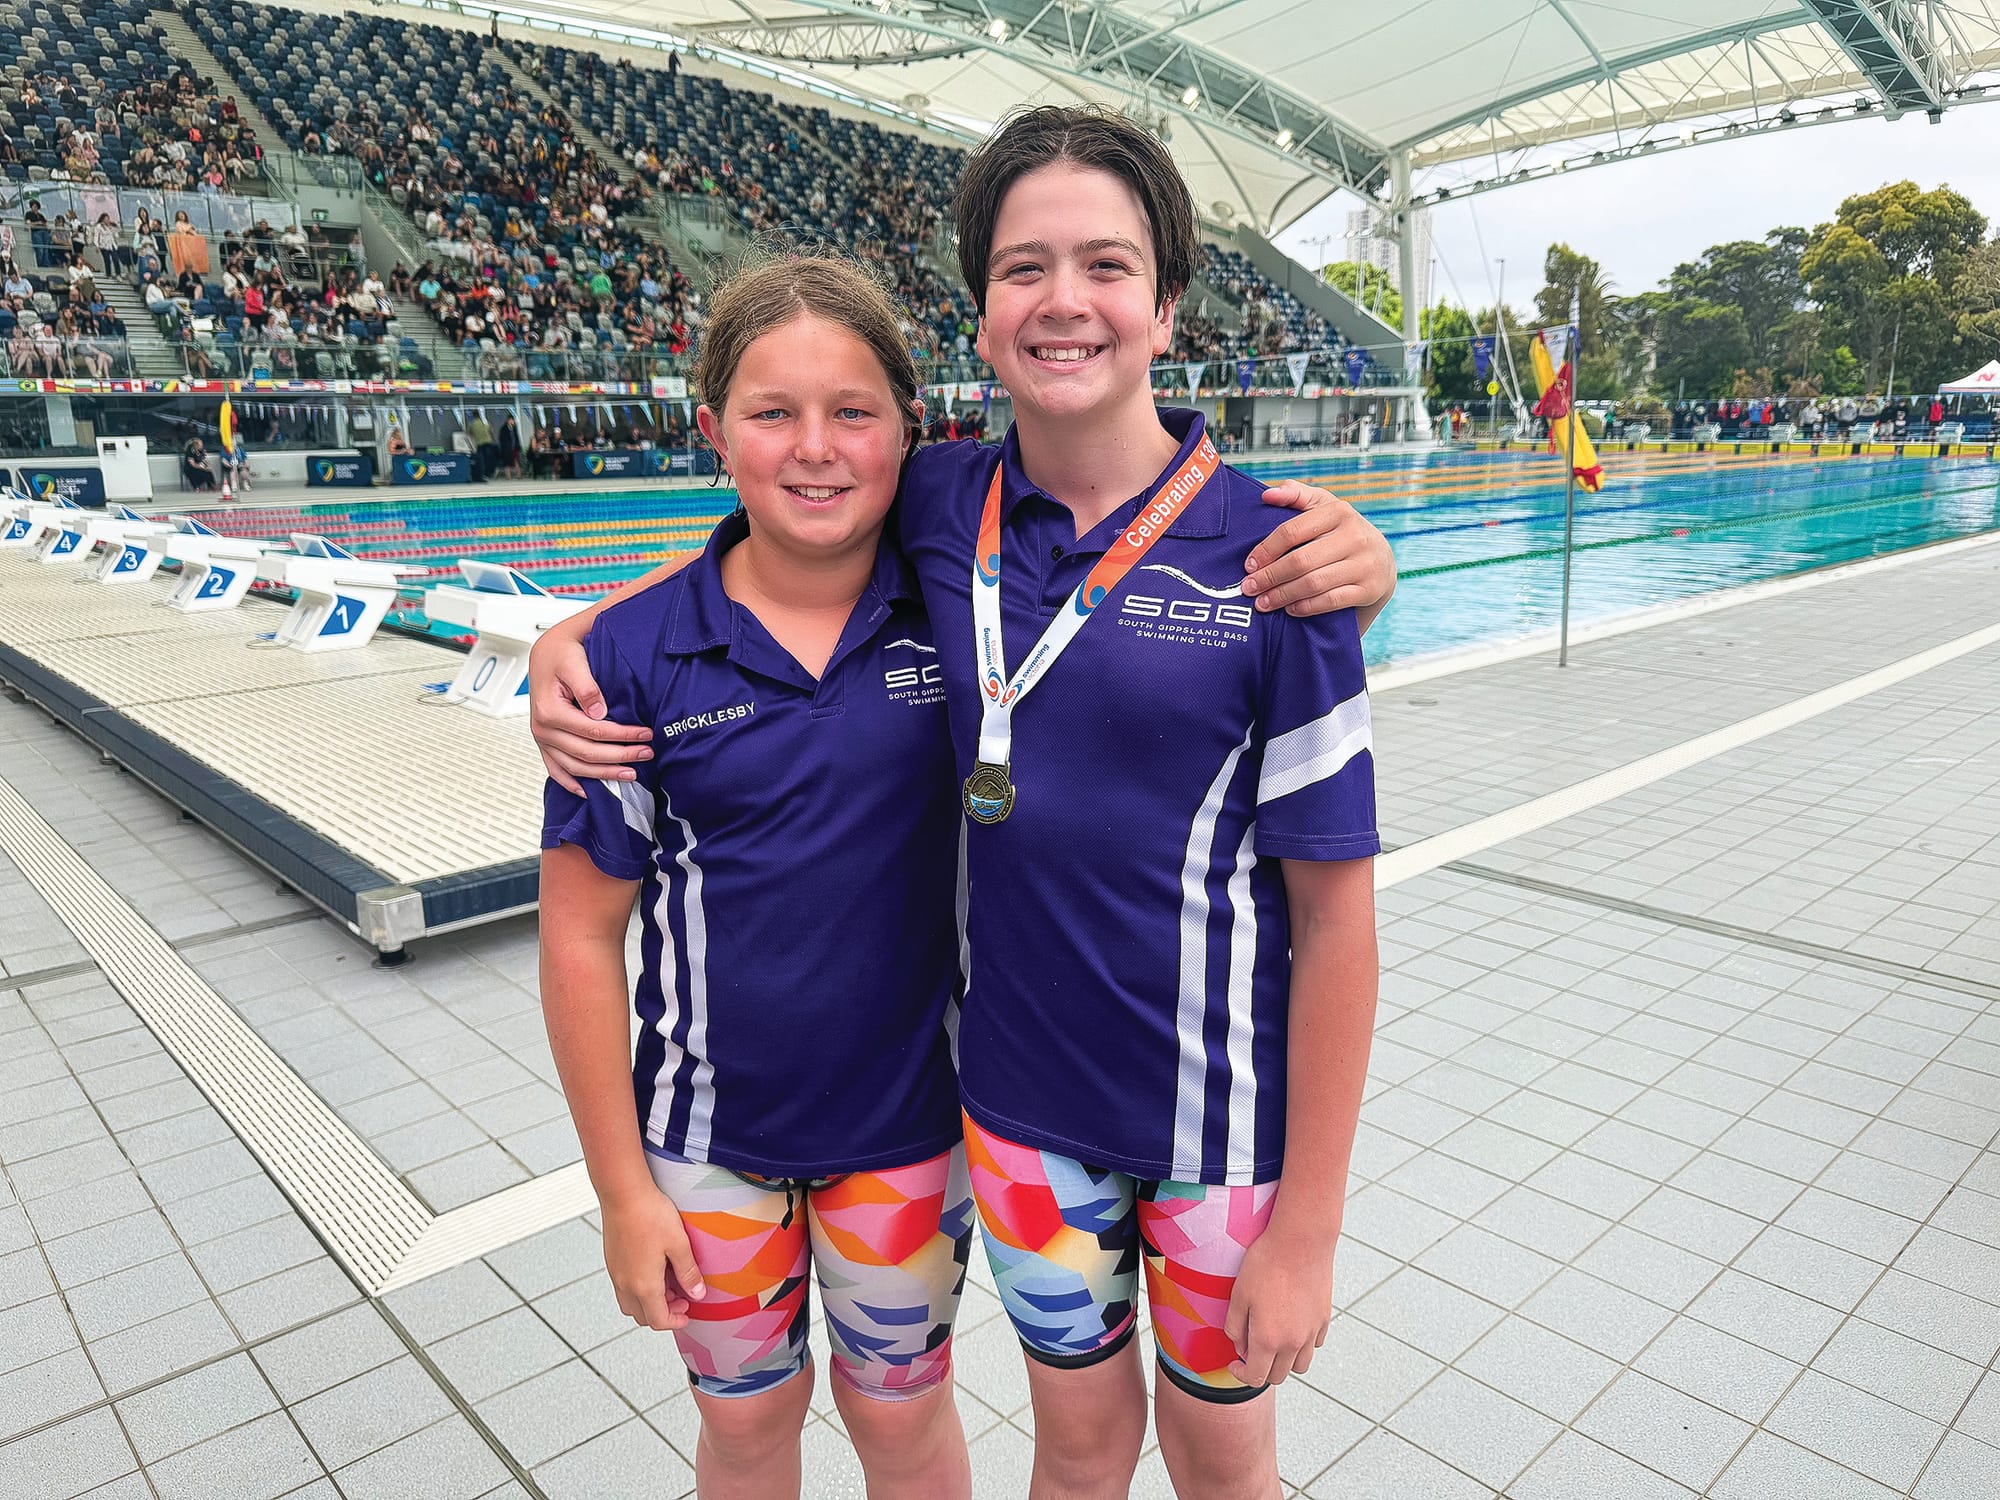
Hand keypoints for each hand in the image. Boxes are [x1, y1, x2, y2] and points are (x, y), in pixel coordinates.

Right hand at [529, 629, 651, 794]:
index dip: (622, 735)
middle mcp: (543, 729)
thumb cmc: (562, 652)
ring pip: (575, 767)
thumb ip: (587, 688)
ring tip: (630, 774)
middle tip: (646, 753)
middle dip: (620, 756)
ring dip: (603, 774)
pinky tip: (588, 791)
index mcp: (550, 711)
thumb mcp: (575, 662)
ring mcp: (543, 738)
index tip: (646, 734)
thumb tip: (600, 713)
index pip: (594, 731)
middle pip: (586, 753)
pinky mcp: (545, 742)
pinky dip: (571, 783)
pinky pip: (556, 769)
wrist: (547, 650)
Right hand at [602, 1186, 706, 1331]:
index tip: (687, 1315)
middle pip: (642, 1316)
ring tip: (668, 1284)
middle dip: (663, 1313)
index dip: (675, 1322)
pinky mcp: (612, 1261)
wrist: (623, 1193)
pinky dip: (639, 1289)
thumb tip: (697, 1293)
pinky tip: (653, 1269)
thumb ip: (688, 1272)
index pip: (658, 1319)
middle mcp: (625, 1283)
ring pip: (630, 1303)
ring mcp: (616, 1273)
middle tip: (682, 1299)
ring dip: (649, 1302)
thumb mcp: (679, 1244)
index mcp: (644, 1285)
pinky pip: (623, 1287)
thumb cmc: (650, 1214)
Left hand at [1223, 1223, 1333, 1387]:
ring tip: (1273, 1341)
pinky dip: (1302, 1344)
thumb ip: (1235, 1327)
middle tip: (1251, 1349)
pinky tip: (1291, 1325)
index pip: (1256, 1377)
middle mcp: (1293, 1342)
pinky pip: (1314, 1344)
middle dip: (1262, 1369)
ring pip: (1300, 1365)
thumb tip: (1240, 1347)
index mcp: (1268, 1339)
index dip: (1241, 1375)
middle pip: (1279, 1375)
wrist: (1301, 1241)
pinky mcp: (1324, 1319)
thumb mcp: (1238, 1294)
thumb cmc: (1266, 1264)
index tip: (1235, 1364)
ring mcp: (1311, 1332)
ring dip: (1284, 1361)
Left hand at [1244, 483, 1396, 617]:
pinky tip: (1289, 609)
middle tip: (1249, 588)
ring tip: (1263, 603)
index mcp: (1338, 512)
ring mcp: (1364, 564)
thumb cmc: (1341, 532)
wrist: (1382, 561)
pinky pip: (1330, 601)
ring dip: (1283, 595)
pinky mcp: (1369, 589)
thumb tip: (1267, 495)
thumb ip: (1295, 495)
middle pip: (1300, 561)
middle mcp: (1355, 536)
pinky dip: (1306, 607)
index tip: (1249, 565)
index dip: (1266, 550)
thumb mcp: (1323, 507)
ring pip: (1313, 583)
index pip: (1292, 531)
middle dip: (1270, 577)